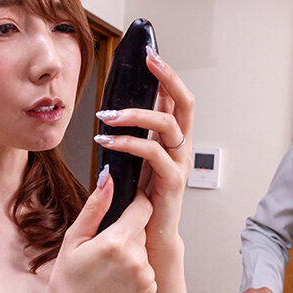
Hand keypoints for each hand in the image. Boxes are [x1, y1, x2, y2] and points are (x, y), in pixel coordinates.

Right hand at [42, 176, 156, 292]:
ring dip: (132, 248)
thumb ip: (95, 207)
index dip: (134, 201)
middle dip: (128, 228)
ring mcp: (146, 276)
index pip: (143, 206)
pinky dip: (136, 267)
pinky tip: (116, 277)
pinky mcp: (150, 288)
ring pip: (145, 246)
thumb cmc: (67, 283)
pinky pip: (147, 266)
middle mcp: (136, 259)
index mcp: (116, 242)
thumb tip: (109, 178)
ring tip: (108, 264)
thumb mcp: (73, 240)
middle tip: (105, 243)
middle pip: (143, 226)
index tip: (124, 204)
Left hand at [95, 47, 194, 257]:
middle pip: (186, 104)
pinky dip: (128, 143)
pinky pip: (153, 154)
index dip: (168, 75)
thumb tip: (113, 113)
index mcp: (173, 141)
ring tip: (106, 115)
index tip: (150, 54)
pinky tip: (107, 140)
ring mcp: (179, 164)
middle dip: (168, 78)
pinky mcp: (171, 182)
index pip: (177, 100)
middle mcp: (181, 148)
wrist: (150, 238)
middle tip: (149, 61)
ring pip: (167, 125)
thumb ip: (132, 139)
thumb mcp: (135, 163)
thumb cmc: (141, 200)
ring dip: (136, 114)